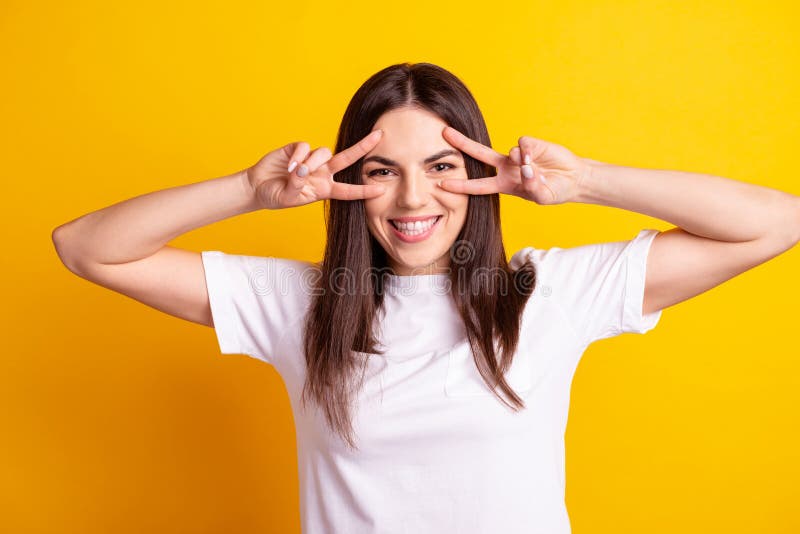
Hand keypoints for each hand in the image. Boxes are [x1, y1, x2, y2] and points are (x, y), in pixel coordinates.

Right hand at [245, 130, 386, 209]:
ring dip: (312, 162)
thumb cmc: (274, 195)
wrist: (257, 187)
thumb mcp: (287, 198)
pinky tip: (288, 165)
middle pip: (347, 159)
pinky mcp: (297, 149)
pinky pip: (305, 147)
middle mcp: (322, 173)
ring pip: (324, 153)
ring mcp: (311, 160)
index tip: (381, 190)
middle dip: (363, 147)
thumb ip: (297, 186)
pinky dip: (298, 155)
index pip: (348, 191)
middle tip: (379, 136)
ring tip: (295, 171)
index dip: (364, 191)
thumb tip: (302, 169)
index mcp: (324, 189)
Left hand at [437, 126, 590, 204]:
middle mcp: (506, 168)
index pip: (477, 186)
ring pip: (508, 152)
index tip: (442, 183)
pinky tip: (538, 159)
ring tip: (536, 171)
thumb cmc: (554, 191)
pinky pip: (523, 145)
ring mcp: (517, 155)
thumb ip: (532, 186)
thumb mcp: (542, 196)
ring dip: (521, 163)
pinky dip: (530, 153)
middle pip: (479, 154)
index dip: (461, 185)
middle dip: (462, 143)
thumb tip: (523, 165)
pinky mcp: (530, 144)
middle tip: (444, 133)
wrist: (574, 179)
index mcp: (504, 184)